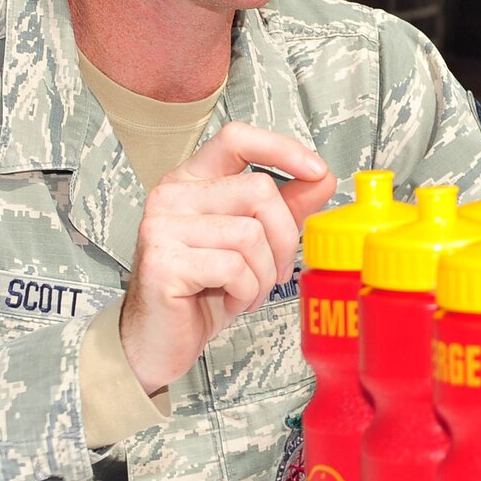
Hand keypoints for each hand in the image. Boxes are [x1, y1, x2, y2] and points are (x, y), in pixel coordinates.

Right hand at [121, 122, 336, 391]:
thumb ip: (285, 208)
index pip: (237, 139)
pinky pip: (233, 268)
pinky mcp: (163, 262)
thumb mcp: (252, 245)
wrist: (157, 341)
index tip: (317, 171)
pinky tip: (231, 300)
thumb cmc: (201, 291)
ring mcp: (163, 226)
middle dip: (284, 238)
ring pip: (250, 234)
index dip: (282, 149)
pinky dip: (246, 292)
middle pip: (259, 191)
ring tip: (247, 290)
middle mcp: (172, 195)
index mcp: (192, 181)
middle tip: (275, 271)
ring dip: (263, 274)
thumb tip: (322, 177)